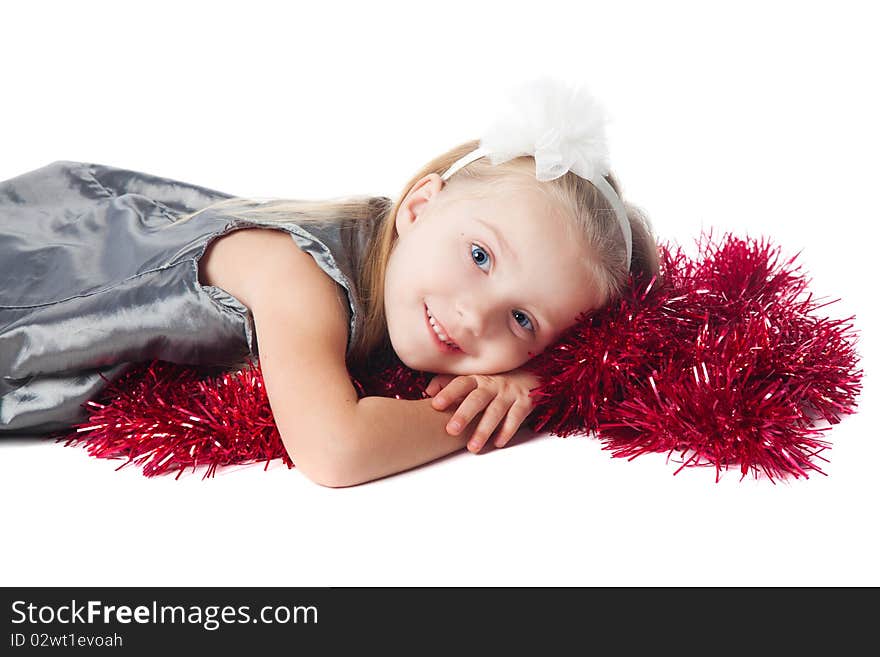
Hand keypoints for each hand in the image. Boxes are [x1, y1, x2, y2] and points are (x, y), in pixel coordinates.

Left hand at [424, 369, 541, 452]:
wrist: (529, 376)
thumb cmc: (493, 383)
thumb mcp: (473, 380)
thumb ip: (448, 382)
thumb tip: (428, 391)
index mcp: (477, 379)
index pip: (461, 383)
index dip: (449, 392)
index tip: (436, 404)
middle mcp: (493, 385)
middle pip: (477, 399)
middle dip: (464, 414)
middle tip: (451, 430)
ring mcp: (510, 393)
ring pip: (496, 411)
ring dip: (484, 430)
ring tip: (472, 447)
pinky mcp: (525, 403)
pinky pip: (516, 417)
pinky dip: (507, 430)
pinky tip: (497, 443)